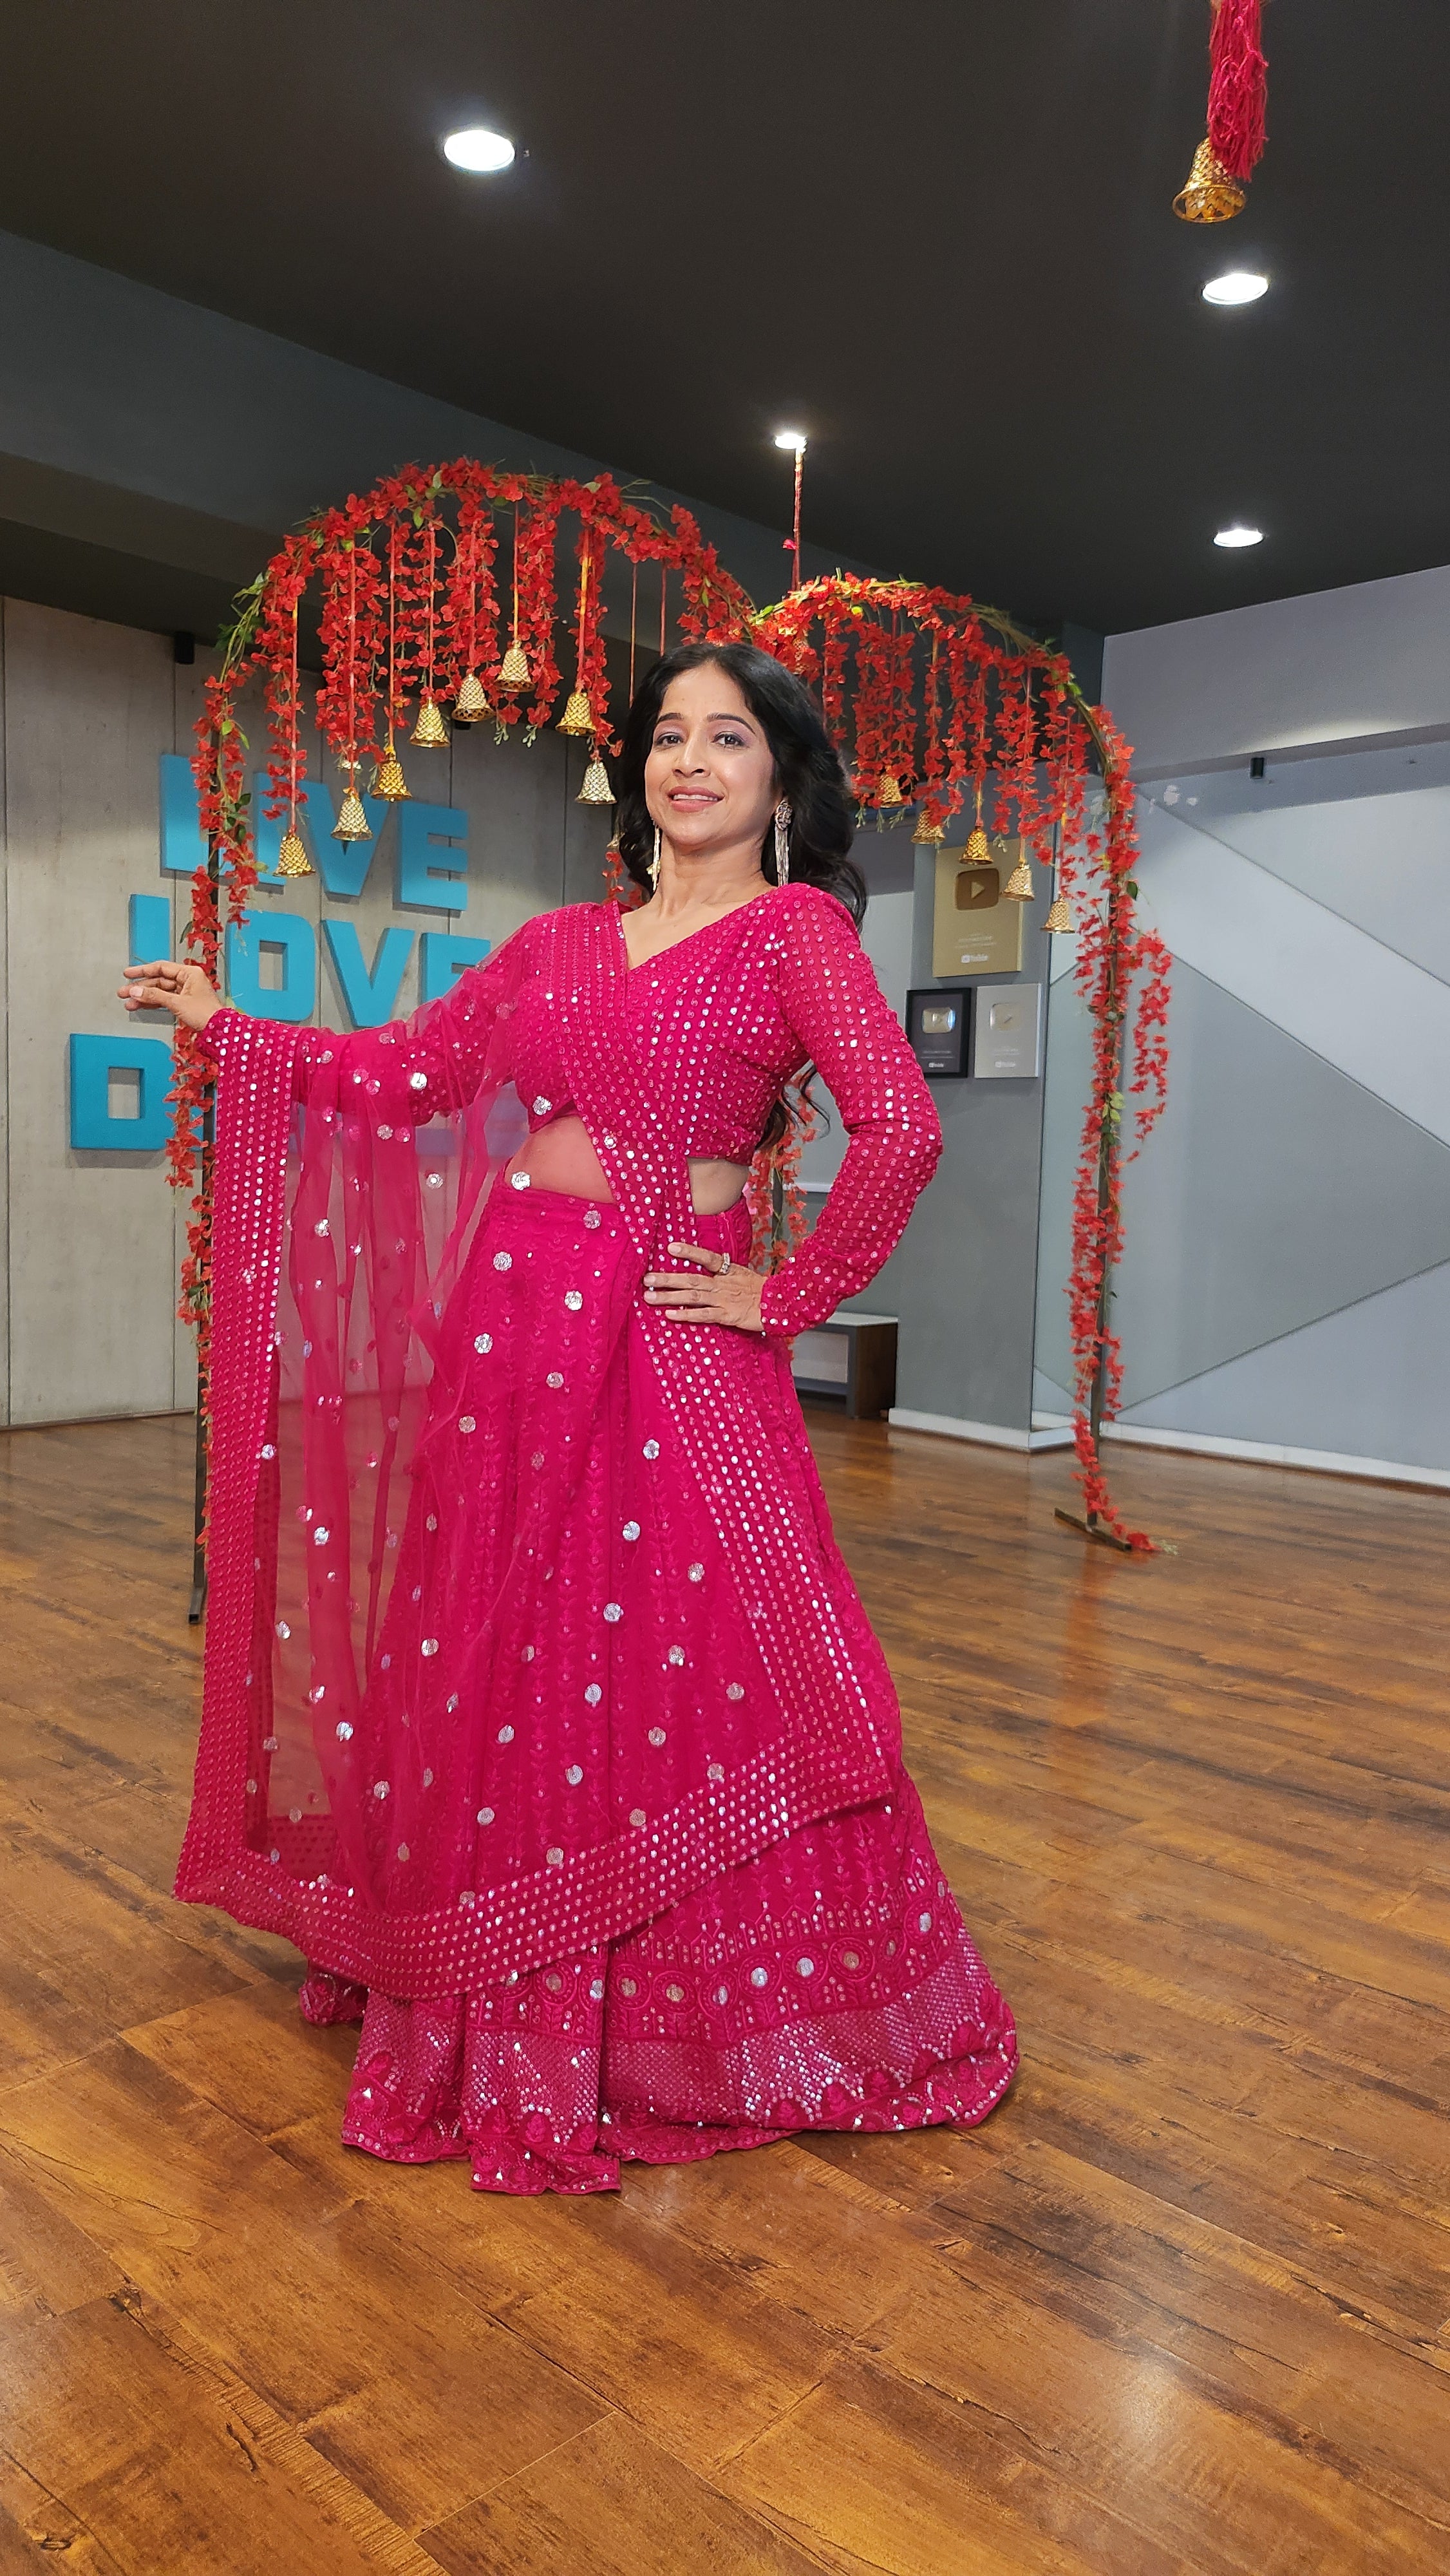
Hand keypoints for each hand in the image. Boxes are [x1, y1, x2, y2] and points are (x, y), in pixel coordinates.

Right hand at [118, 959, 220, 1032]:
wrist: (219, 1030)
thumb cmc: (207, 1014)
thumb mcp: (177, 1003)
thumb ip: (155, 995)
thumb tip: (136, 990)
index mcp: (190, 973)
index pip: (161, 967)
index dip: (143, 970)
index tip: (128, 974)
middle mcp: (188, 980)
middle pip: (159, 980)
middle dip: (140, 987)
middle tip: (124, 992)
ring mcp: (186, 991)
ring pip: (160, 991)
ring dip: (144, 997)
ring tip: (129, 1002)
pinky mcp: (184, 1003)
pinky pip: (165, 1000)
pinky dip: (153, 1003)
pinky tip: (140, 1006)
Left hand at [643, 1242, 763, 1332]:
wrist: (780, 1305)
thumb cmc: (761, 1291)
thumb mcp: (743, 1274)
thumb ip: (724, 1271)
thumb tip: (708, 1267)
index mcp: (727, 1271)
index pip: (706, 1258)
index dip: (689, 1252)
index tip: (670, 1246)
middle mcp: (722, 1283)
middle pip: (690, 1279)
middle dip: (667, 1278)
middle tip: (646, 1279)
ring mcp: (723, 1299)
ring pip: (692, 1296)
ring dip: (669, 1296)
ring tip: (650, 1296)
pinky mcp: (727, 1315)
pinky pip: (703, 1315)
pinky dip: (686, 1315)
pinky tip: (670, 1315)